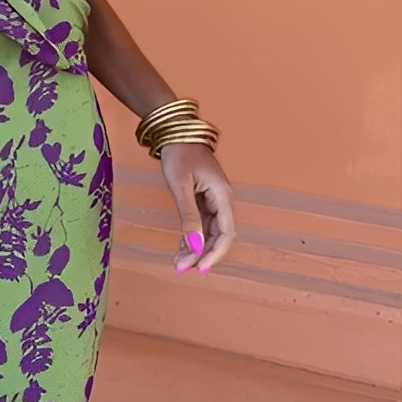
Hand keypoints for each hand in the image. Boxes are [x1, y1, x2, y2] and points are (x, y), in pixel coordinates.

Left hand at [159, 143, 235, 275]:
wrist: (176, 132)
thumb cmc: (180, 153)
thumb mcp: (181, 186)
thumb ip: (188, 217)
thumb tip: (194, 246)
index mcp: (223, 196)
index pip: (226, 233)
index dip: (215, 254)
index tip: (200, 269)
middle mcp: (222, 200)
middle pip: (218, 236)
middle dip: (202, 254)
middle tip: (182, 269)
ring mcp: (212, 200)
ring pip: (208, 232)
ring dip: (196, 248)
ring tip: (179, 263)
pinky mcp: (202, 199)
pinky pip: (200, 224)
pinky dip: (192, 237)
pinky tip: (181, 248)